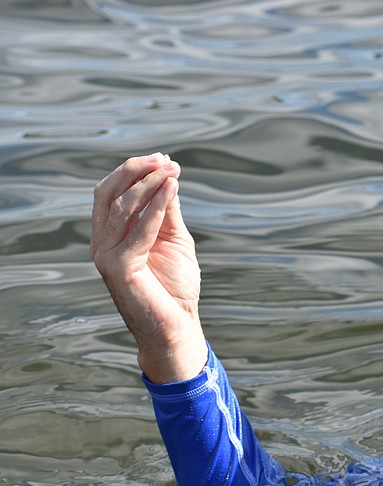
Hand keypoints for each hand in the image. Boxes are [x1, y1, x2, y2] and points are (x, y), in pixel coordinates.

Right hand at [91, 153, 206, 382]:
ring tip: (172, 172)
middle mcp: (102, 242)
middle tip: (165, 160)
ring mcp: (106, 255)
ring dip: (149, 185)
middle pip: (109, 194)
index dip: (136, 171)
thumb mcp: (174, 240)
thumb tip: (168, 177)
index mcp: (112, 234)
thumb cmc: (176, 286)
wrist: (177, 326)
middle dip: (137, 172)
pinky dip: (155, 208)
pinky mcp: (117, 267)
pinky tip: (172, 192)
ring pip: (121, 207)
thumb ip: (167, 212)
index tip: (166, 159)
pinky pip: (138, 231)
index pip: (113, 192)